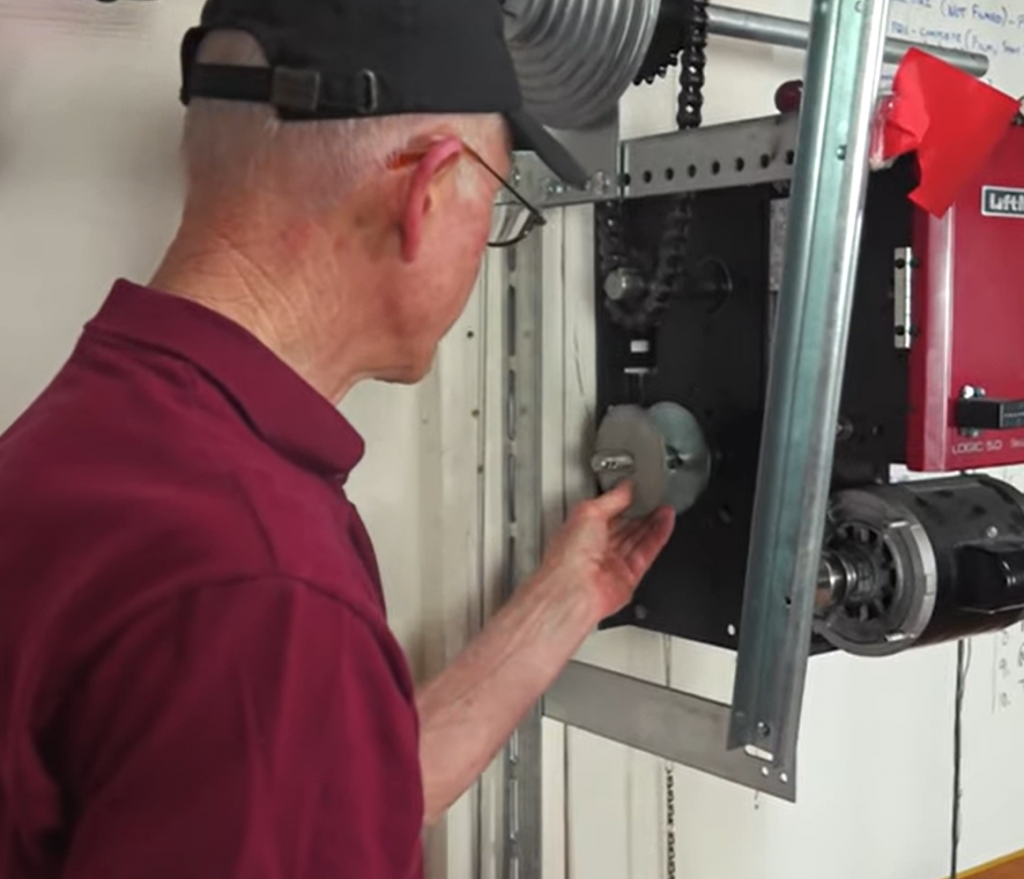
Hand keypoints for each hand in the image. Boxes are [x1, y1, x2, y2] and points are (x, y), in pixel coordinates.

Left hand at [534, 482, 675, 621]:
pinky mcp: (628, 577)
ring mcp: (612, 563)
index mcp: (581, 530)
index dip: (624, 500)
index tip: (638, 490)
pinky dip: (659, 536)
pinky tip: (666, 521)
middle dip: (642, 512)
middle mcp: (596, 548)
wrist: (574, 590)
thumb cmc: (568, 556)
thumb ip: (612, 498)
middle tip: (657, 497)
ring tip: (666, 507)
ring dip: (654, 522)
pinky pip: (647, 552)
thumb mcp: (589, 511)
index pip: (607, 511)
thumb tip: (625, 486)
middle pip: (625, 526)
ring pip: (639, 539)